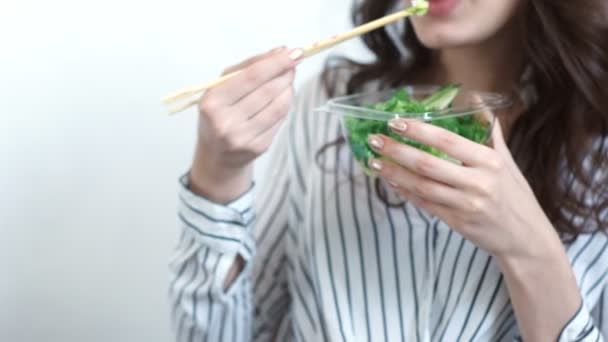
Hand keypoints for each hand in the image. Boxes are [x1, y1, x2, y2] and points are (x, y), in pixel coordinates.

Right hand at [189, 47, 302, 202]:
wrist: (217, 154)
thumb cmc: (220, 113)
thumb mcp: (222, 86)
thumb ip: (249, 66)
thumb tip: (280, 51)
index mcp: (213, 102)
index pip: (251, 76)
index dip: (276, 63)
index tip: (294, 52)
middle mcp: (226, 122)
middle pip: (268, 90)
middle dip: (285, 73)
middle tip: (294, 62)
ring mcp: (243, 137)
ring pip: (278, 105)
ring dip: (289, 88)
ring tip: (288, 79)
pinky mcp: (259, 147)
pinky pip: (280, 120)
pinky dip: (286, 104)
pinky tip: (283, 97)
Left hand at [366, 115, 560, 259]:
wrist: (526, 239)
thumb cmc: (515, 195)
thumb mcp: (507, 161)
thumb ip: (489, 132)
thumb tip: (476, 100)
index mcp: (490, 161)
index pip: (447, 140)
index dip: (418, 131)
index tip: (395, 122)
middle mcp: (478, 182)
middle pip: (428, 164)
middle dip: (397, 150)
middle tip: (375, 140)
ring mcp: (466, 204)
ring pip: (421, 186)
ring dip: (394, 173)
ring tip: (374, 161)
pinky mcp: (456, 222)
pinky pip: (425, 204)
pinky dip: (405, 192)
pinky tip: (391, 181)